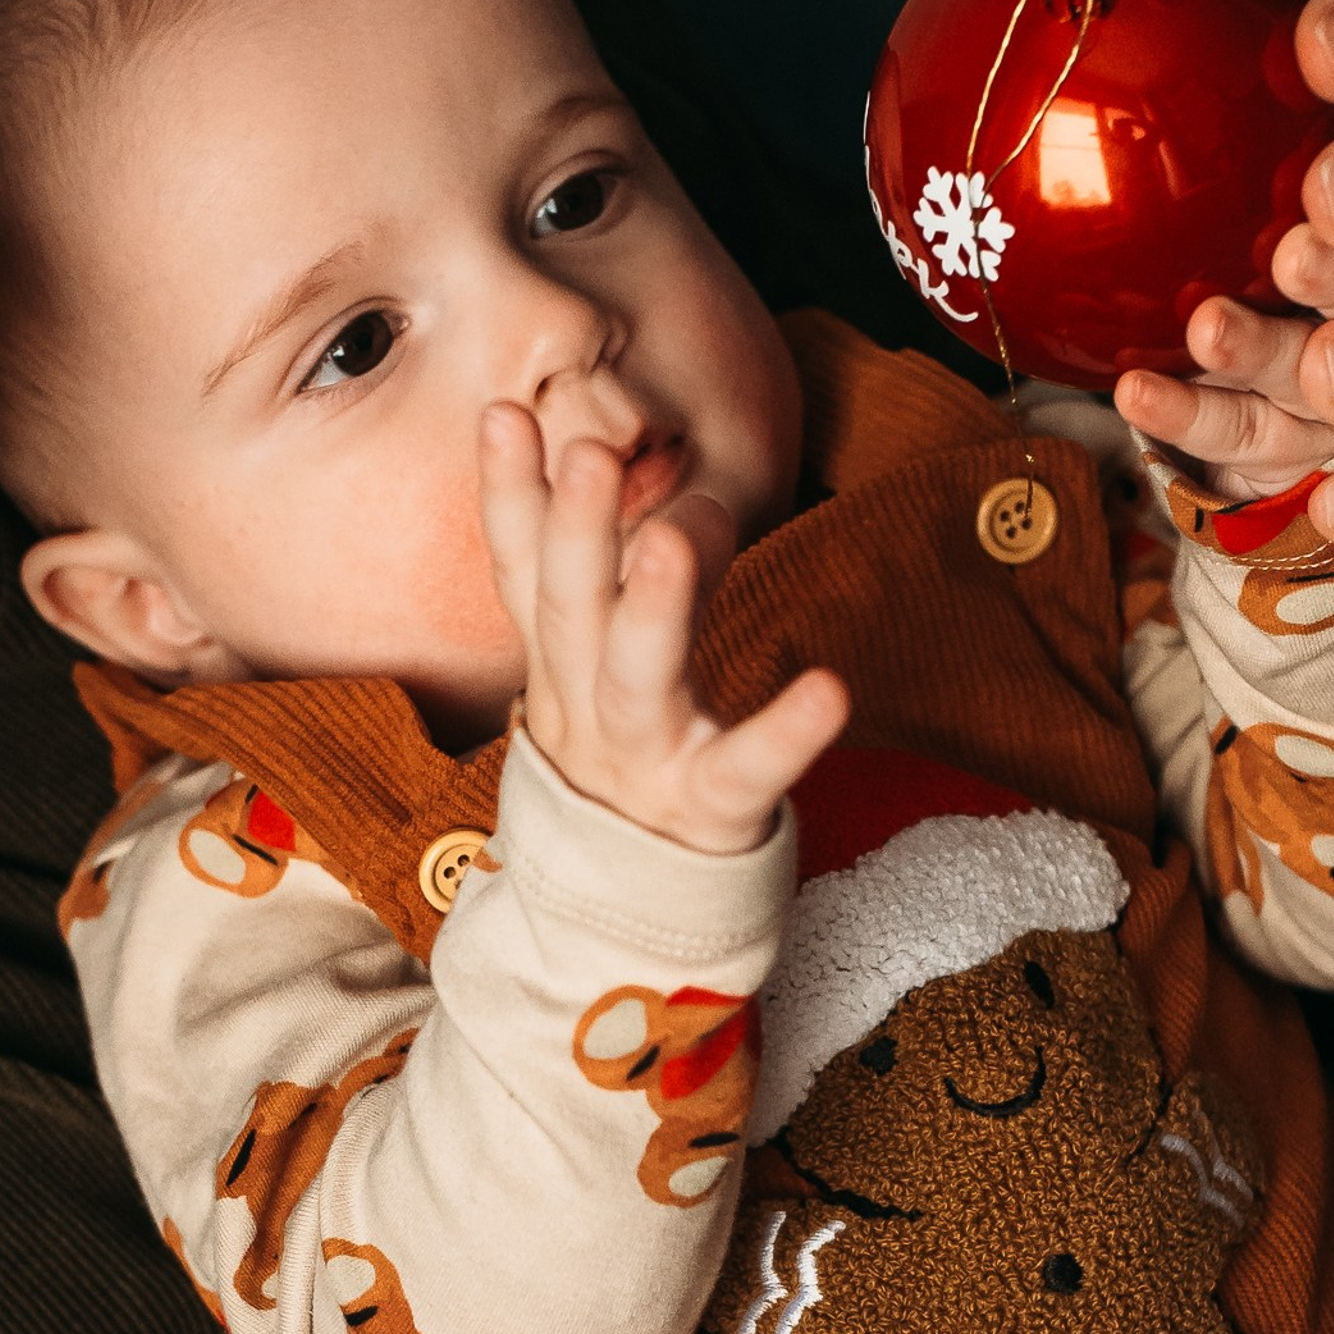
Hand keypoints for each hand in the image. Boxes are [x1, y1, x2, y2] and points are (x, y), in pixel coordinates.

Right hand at [478, 404, 847, 855]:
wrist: (630, 920)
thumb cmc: (630, 770)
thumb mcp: (605, 677)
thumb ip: (623, 586)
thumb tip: (659, 492)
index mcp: (560, 670)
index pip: (525, 575)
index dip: (510, 500)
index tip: (504, 413)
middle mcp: (587, 711)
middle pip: (570, 615)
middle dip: (577, 531)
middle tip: (593, 451)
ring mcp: (644, 761)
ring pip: (636, 679)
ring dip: (651, 608)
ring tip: (672, 539)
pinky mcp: (710, 808)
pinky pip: (746, 768)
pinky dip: (785, 732)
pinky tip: (829, 690)